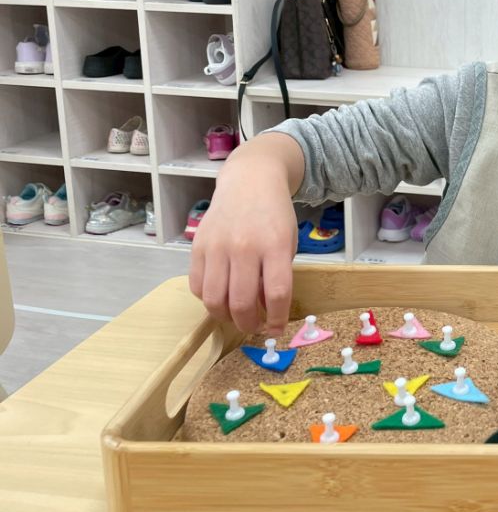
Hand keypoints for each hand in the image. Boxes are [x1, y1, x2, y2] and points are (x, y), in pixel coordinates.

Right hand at [189, 153, 298, 336]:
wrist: (250, 181)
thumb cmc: (274, 215)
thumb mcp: (287, 242)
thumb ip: (277, 274)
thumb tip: (266, 311)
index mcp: (274, 246)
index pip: (276, 294)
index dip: (276, 319)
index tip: (276, 329)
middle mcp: (244, 247)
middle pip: (241, 303)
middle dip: (249, 324)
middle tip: (254, 327)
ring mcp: (217, 247)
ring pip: (214, 300)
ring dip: (225, 317)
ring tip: (235, 316)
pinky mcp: (198, 246)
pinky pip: (197, 286)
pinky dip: (207, 299)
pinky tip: (220, 296)